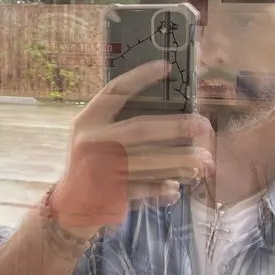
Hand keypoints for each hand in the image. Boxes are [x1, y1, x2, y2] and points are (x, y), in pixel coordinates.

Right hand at [51, 60, 213, 236]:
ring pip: (150, 161)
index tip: (166, 67)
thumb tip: (165, 109)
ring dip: (181, 160)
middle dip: (177, 127)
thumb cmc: (87, 164)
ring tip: (205, 159)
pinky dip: (165, 187)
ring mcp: (102, 168)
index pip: (114, 92)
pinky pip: (147, 188)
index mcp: (86, 122)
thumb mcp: (90, 137)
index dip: (139, 77)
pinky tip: (179, 186)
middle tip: (204, 126)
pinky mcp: (112, 194)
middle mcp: (93, 141)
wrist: (69, 206)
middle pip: (141, 129)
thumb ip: (114, 122)